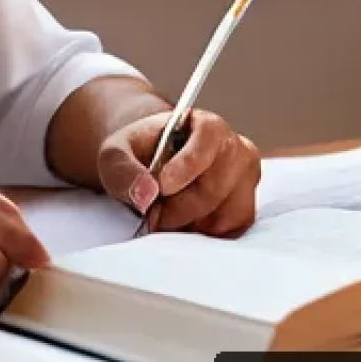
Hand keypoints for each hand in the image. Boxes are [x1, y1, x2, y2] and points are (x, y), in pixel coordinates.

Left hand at [97, 109, 260, 237]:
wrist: (151, 167)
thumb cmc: (136, 155)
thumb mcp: (115, 154)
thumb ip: (123, 168)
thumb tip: (146, 195)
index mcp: (207, 125)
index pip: (209, 140)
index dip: (187, 165)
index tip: (163, 185)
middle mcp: (235, 149)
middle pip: (214, 189)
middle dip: (177, 208)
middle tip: (153, 211)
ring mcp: (245, 181)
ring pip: (224, 216)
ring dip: (190, 225)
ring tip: (168, 214)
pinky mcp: (244, 209)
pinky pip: (230, 233)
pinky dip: (204, 236)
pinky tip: (185, 224)